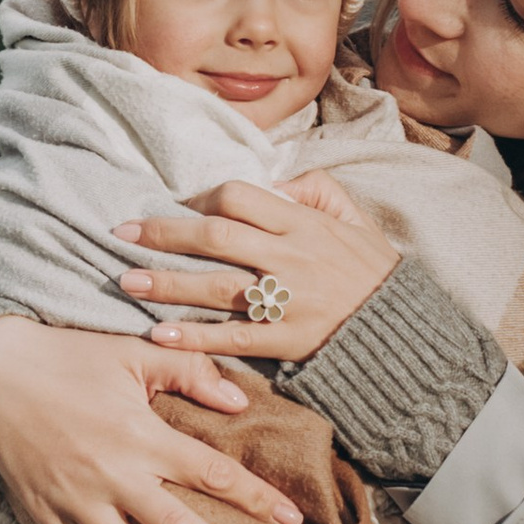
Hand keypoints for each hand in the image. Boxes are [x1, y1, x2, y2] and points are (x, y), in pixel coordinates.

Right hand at [0, 315, 302, 523]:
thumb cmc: (68, 359)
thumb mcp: (132, 352)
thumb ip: (189, 373)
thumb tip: (239, 402)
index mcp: (140, 434)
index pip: (211, 472)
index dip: (255, 497)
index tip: (292, 521)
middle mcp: (112, 475)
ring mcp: (77, 502)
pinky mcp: (47, 517)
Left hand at [112, 170, 399, 360]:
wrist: (402, 330)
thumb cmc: (372, 270)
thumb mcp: (353, 217)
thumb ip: (315, 189)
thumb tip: (273, 180)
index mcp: (302, 223)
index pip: (238, 197)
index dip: (200, 199)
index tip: (175, 207)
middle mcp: (289, 257)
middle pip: (214, 237)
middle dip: (163, 235)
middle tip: (121, 234)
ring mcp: (287, 301)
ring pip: (215, 287)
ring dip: (166, 283)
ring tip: (126, 281)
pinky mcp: (287, 342)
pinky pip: (232, 338)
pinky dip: (194, 336)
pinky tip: (160, 334)